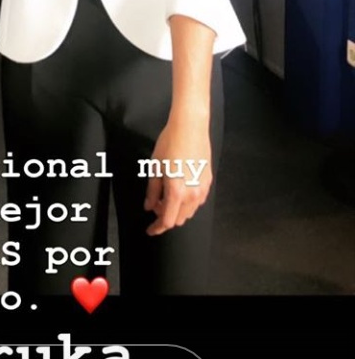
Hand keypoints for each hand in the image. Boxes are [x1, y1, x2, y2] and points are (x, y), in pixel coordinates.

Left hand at [143, 121, 211, 235]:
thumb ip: (152, 191)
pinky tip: (180, 191)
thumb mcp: (155, 168)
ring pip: (190, 212)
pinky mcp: (208, 182)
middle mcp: (192, 195)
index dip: (157, 228)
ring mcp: (202, 189)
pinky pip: (197, 201)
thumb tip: (149, 207)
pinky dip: (187, 203)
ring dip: (177, 211)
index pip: (167, 221)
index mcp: (176, 192)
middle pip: (179, 219)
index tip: (150, 230)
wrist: (190, 128)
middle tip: (155, 206)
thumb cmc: (169, 144)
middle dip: (166, 217)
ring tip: (166, 197)